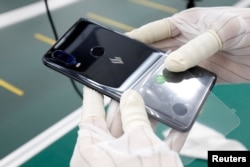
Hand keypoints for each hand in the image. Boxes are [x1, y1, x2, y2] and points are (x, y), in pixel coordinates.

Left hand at [70, 87, 182, 166]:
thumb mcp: (138, 147)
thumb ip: (135, 118)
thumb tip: (130, 96)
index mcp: (92, 147)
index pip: (91, 110)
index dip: (95, 91)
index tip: (97, 77)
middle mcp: (104, 154)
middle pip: (115, 118)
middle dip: (128, 102)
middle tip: (138, 85)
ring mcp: (123, 162)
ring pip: (134, 132)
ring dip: (149, 118)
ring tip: (159, 102)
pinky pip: (150, 148)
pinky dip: (164, 138)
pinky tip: (177, 127)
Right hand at [126, 7, 249, 82]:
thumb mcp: (222, 31)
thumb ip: (196, 47)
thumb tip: (171, 64)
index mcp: (184, 24)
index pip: (153, 31)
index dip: (136, 39)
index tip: (121, 48)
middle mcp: (185, 43)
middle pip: (157, 53)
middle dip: (144, 62)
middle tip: (131, 73)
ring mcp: (193, 60)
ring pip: (169, 70)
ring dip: (160, 77)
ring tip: (147, 87)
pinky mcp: (203, 75)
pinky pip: (185, 83)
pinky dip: (177, 89)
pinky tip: (171, 95)